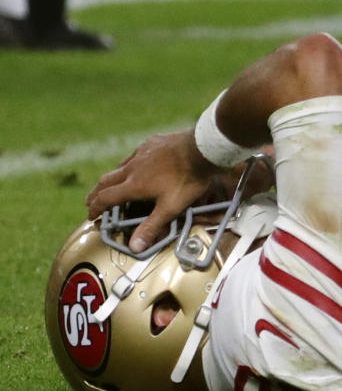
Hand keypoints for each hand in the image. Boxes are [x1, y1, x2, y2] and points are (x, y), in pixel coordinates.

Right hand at [85, 130, 217, 252]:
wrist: (201, 149)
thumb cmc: (187, 179)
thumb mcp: (171, 207)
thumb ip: (152, 226)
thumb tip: (134, 247)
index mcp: (134, 185)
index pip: (106, 198)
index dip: (96, 208)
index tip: (91, 215)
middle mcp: (132, 168)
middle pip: (106, 181)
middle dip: (96, 193)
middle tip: (91, 201)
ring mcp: (141, 153)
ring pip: (120, 166)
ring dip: (112, 178)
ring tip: (111, 185)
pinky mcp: (151, 143)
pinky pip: (135, 155)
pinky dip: (130, 164)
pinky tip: (137, 164)